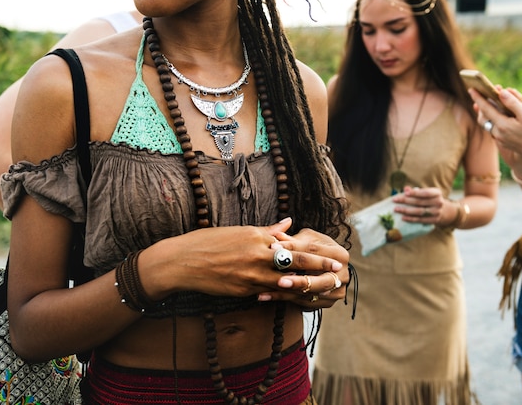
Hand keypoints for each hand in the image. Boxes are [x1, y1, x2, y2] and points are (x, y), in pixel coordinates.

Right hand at [139, 218, 347, 303]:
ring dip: (307, 285)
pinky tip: (297, 298)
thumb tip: (289, 223)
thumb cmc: (207, 242)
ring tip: (325, 287)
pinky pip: (268, 294)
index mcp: (256, 237)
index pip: (291, 245)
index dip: (313, 253)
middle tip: (339, 271)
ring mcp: (250, 275)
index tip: (331, 256)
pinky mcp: (243, 290)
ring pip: (286, 282)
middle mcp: (257, 255)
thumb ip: (267, 231)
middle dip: (319, 267)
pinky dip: (284, 296)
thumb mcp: (239, 230)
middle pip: (295, 263)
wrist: (182, 262)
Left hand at [257, 227, 349, 307]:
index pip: (314, 251)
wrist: (323, 266)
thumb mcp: (306, 239)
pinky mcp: (327, 303)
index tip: (272, 247)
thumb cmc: (312, 248)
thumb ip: (293, 240)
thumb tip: (277, 236)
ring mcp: (337, 291)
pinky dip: (283, 299)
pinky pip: (303, 302)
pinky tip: (265, 296)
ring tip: (264, 291)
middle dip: (299, 281)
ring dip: (286, 293)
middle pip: (320, 280)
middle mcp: (342, 275)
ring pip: (309, 294)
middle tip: (279, 281)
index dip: (293, 247)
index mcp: (340, 254)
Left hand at [391, 186, 443, 223]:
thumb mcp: (426, 193)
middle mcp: (438, 202)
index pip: (425, 193)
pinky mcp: (434, 220)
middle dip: (406, 201)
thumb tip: (405, 188)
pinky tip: (403, 217)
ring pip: (419, 211)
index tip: (404, 192)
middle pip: (419, 202)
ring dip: (406, 210)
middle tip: (395, 200)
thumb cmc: (431, 200)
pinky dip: (411, 219)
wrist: (445, 211)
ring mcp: (437, 212)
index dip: (415, 193)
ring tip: (396, 209)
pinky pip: (420, 220)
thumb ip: (416, 191)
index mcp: (437, 193)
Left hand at [468, 87, 521, 167]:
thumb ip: (512, 103)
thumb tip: (501, 92)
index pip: (486, 109)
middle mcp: (497, 133)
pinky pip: (495, 129)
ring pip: (489, 123)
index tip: (471, 89)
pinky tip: (499, 115)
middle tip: (482, 95)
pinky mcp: (504, 142)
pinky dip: (495, 119)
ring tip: (490, 103)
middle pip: (484, 117)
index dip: (478, 98)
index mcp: (502, 125)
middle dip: (482, 105)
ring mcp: (500, 139)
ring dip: (489, 112)